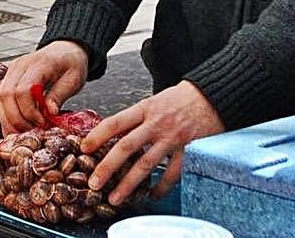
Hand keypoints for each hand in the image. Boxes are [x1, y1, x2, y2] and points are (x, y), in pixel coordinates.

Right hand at [0, 40, 88, 133]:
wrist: (65, 50)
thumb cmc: (71, 64)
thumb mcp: (73, 79)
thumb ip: (59, 95)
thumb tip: (49, 112)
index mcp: (38, 63)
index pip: (22, 90)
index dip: (29, 111)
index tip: (42, 123)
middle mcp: (20, 65)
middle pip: (6, 95)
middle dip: (17, 119)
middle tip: (33, 132)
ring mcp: (12, 71)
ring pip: (0, 98)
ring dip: (9, 120)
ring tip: (25, 132)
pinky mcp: (9, 78)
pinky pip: (1, 99)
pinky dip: (7, 116)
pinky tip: (17, 127)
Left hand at [82, 80, 223, 203]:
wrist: (211, 96)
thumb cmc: (180, 98)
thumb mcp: (153, 101)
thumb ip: (137, 117)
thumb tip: (115, 133)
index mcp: (144, 108)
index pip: (116, 122)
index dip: (98, 135)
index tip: (84, 148)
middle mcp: (156, 123)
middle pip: (126, 147)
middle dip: (107, 167)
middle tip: (94, 183)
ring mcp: (172, 138)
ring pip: (146, 164)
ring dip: (128, 184)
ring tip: (116, 198)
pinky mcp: (187, 151)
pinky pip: (171, 174)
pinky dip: (160, 188)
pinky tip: (150, 196)